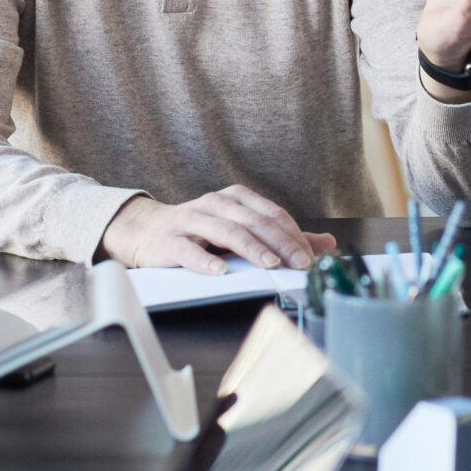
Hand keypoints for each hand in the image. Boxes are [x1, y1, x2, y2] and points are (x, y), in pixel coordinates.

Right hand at [98, 189, 337, 273]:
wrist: (145, 231)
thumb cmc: (198, 231)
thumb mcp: (240, 228)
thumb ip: (281, 237)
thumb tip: (325, 243)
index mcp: (234, 199)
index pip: (271, 213)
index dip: (293, 234)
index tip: (310, 256)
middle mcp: (215, 204)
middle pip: (253, 221)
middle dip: (280, 243)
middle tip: (299, 263)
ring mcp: (191, 220)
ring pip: (226, 231)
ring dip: (251, 248)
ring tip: (270, 264)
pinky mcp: (170, 241)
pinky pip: (189, 250)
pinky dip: (205, 261)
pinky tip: (220, 272)